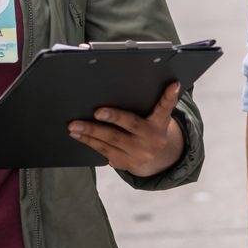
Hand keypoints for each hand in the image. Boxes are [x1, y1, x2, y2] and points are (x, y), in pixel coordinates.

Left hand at [68, 82, 183, 176]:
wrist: (157, 158)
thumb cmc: (152, 127)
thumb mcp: (161, 115)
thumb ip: (163, 100)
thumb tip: (172, 83)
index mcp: (160, 124)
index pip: (163, 108)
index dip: (166, 96)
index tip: (168, 86)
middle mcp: (151, 141)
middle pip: (128, 128)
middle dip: (109, 120)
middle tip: (95, 112)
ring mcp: (137, 155)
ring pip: (110, 142)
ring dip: (90, 133)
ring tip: (74, 125)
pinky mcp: (125, 164)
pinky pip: (104, 152)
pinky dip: (89, 142)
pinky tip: (78, 135)